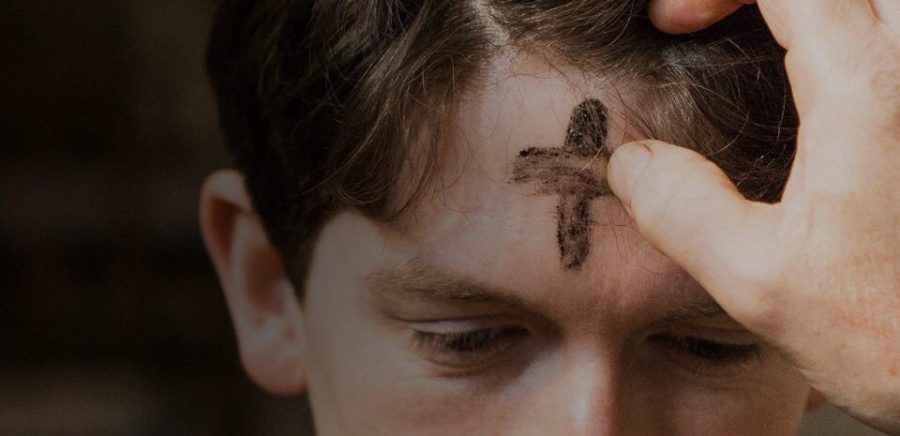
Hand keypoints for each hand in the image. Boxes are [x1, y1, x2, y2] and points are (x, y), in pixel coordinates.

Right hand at [609, 0, 899, 431]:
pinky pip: (893, 40)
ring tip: (759, 40)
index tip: (671, 24)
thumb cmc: (899, 336)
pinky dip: (845, 37)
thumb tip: (632, 165)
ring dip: (812, 12)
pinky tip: (812, 86)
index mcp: (872, 90)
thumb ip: (682, 212)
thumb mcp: (762, 282)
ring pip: (873, 6)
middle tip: (714, 20)